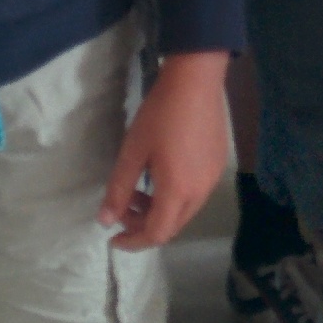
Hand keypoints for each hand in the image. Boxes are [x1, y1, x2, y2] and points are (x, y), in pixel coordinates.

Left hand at [100, 50, 232, 250]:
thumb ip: (118, 190)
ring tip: (139, 190)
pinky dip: (174, 197)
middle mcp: (200, 192)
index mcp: (177, 191)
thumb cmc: (159, 115)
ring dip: (159, 210)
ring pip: (184, 211)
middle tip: (122, 210)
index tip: (113, 237)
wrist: (196, 81)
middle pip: (172, 226)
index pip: (156, 234)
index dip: (133, 242)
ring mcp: (212, 179)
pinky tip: (161, 175)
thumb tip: (105, 220)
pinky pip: (195, 194)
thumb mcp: (132, 152)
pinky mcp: (217, 165)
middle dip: (144, 226)